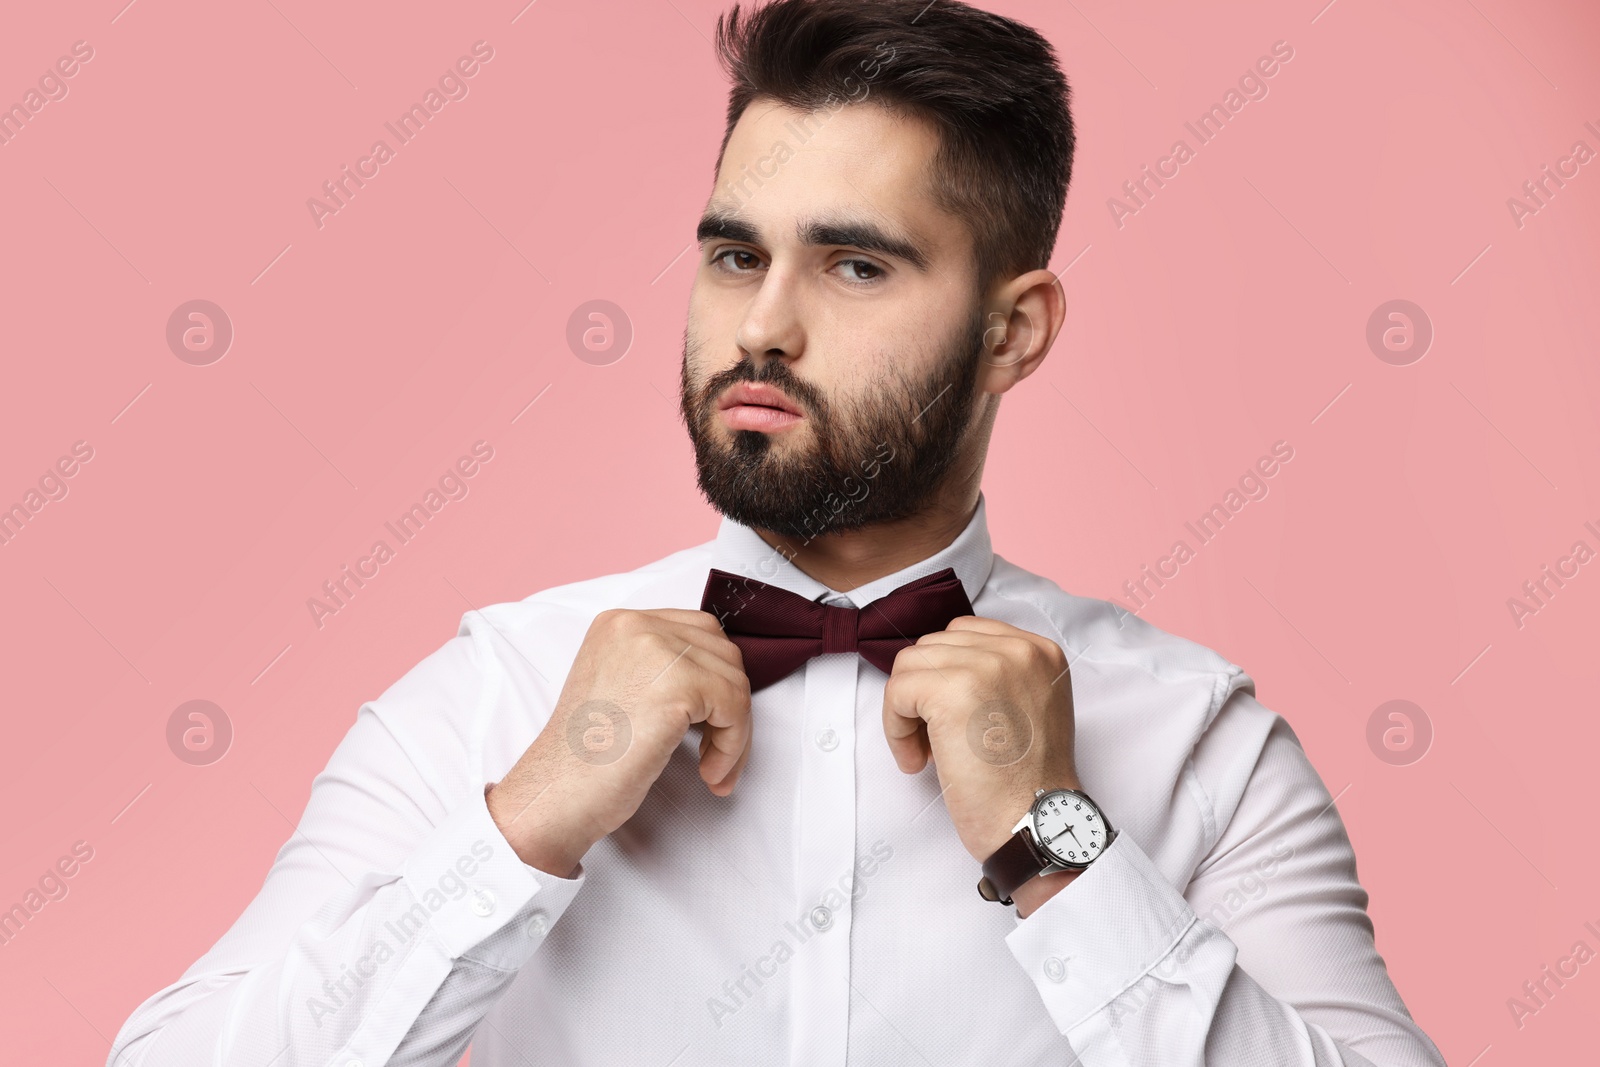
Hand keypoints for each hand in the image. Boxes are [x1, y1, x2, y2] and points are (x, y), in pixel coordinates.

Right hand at [487, 608, 752, 876]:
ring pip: (734, 681)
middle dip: (730, 706)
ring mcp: (656, 648)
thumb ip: (659, 671)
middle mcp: (637, 624)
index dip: (714, 682)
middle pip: (721, 653)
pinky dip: (734, 745)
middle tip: (718, 753)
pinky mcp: (678, 682)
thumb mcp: (620, 690)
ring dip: (735, 732)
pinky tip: (710, 773)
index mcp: (619, 623)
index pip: (698, 633)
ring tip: (713, 770)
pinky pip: (735, 707)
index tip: (710, 727)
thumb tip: (719, 682)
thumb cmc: (586, 760)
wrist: (558, 793)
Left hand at [882, 616, 1079, 867]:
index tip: (950, 718)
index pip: (964, 634)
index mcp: (1039, 651)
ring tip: (926, 753)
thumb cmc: (1028, 782)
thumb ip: (995, 677)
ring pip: (910, 665)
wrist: (1036, 822)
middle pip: (934, 647)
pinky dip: (895, 728)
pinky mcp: (951, 691)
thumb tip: (935, 670)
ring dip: (906, 711)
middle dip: (924, 693)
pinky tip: (916, 761)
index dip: (944, 676)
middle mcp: (1017, 649)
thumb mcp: (1029, 707)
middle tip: (936, 743)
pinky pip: (896, 691)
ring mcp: (985, 665)